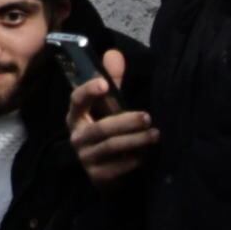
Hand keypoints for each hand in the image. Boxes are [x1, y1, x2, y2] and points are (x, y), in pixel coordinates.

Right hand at [65, 49, 157, 184]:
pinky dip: (132, 161)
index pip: (77, 101)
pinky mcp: (97, 176)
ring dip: (134, 140)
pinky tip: (146, 156)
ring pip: (110, 147)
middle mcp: (77, 136)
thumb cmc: (108, 131)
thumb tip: (114, 53)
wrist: (105, 172)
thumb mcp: (109, 106)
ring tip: (155, 135)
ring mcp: (85, 157)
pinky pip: (116, 168)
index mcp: (76, 116)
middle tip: (147, 117)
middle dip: (125, 122)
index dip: (88, 92)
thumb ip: (113, 81)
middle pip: (100, 128)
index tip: (103, 84)